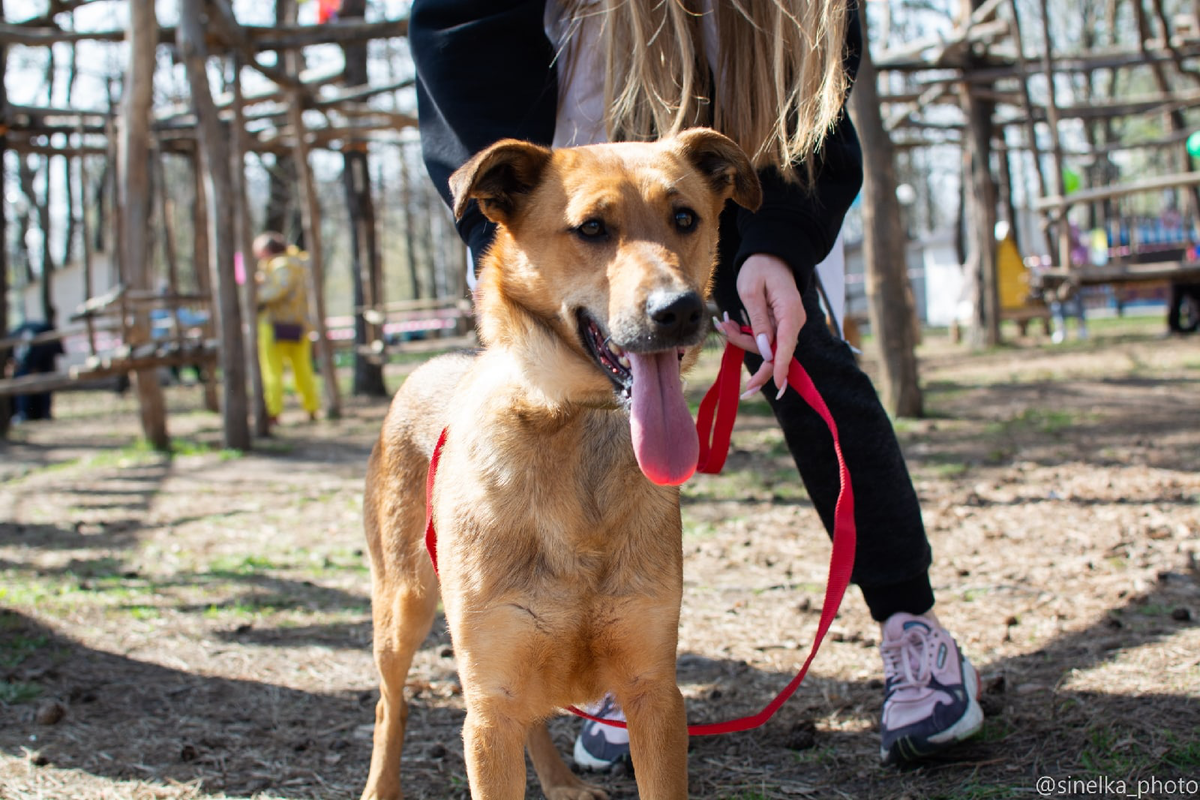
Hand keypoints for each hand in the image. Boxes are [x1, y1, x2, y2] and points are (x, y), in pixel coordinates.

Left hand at [715, 254, 805, 399]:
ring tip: (723, 323)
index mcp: (790, 312)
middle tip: (739, 375)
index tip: (776, 387)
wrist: (770, 256)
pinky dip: (746, 335)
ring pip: (766, 347)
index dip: (780, 368)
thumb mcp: (752, 292)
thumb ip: (758, 322)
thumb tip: (765, 351)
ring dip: (742, 340)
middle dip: (751, 355)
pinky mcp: (780, 326)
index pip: (786, 346)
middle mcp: (794, 322)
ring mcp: (788, 325)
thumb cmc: (759, 268)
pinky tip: (731, 325)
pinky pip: (764, 339)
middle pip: (775, 352)